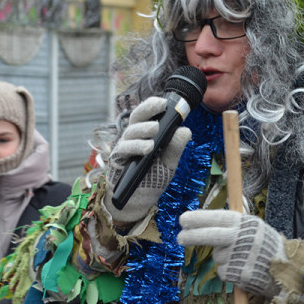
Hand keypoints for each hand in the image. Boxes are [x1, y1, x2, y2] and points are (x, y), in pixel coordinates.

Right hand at [104, 96, 191, 223]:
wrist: (138, 202)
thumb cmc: (153, 179)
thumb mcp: (169, 164)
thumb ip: (175, 148)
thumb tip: (186, 130)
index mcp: (146, 134)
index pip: (148, 115)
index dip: (154, 106)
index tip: (165, 101)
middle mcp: (134, 137)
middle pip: (137, 117)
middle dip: (148, 109)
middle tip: (160, 105)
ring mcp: (125, 148)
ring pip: (131, 131)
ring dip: (143, 129)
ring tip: (155, 129)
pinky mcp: (118, 160)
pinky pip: (124, 149)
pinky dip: (136, 146)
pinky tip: (147, 148)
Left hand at [178, 210, 284, 296]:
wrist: (288, 270)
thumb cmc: (267, 247)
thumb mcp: (254, 227)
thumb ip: (233, 224)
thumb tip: (204, 221)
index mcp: (246, 223)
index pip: (217, 218)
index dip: (198, 219)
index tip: (183, 220)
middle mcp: (243, 238)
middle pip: (211, 236)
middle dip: (192, 236)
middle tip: (179, 238)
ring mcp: (241, 257)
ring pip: (218, 257)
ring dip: (223, 258)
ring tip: (242, 259)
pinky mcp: (239, 274)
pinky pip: (223, 272)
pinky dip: (228, 271)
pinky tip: (243, 269)